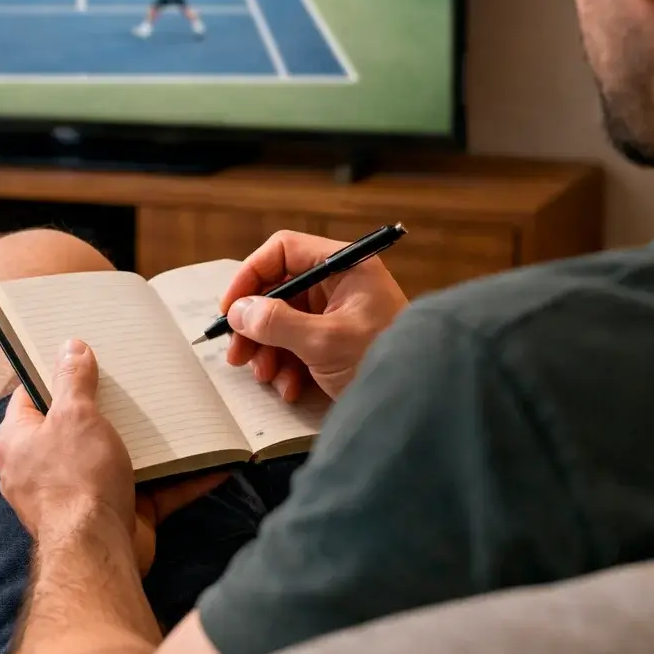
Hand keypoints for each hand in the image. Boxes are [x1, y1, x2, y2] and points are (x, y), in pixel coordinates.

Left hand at [0, 339, 228, 574]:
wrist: (97, 552)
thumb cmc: (75, 479)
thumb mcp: (74, 415)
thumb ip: (73, 380)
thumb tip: (70, 347)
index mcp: (19, 442)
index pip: (31, 396)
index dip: (55, 373)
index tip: (85, 355)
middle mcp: (44, 469)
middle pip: (78, 427)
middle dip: (111, 406)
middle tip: (137, 378)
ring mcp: (82, 494)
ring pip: (119, 457)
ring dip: (150, 441)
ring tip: (178, 410)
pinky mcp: (117, 514)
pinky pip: (152, 489)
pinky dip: (180, 477)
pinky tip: (212, 461)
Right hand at [220, 231, 408, 401]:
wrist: (422, 402)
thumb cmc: (382, 361)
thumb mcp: (324, 342)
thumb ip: (277, 323)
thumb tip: (239, 312)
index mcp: (345, 266)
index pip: (284, 251)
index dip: (251, 275)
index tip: (231, 308)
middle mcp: (341, 284)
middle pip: (280, 290)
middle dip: (256, 324)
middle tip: (237, 354)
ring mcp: (340, 314)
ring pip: (285, 321)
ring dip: (268, 350)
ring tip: (265, 376)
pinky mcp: (338, 342)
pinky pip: (300, 345)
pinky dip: (288, 366)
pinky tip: (290, 388)